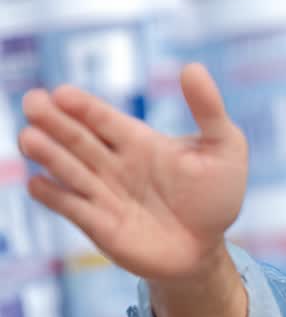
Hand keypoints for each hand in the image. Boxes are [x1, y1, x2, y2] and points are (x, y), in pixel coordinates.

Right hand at [18, 64, 247, 281]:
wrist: (207, 249)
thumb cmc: (217, 196)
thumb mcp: (225, 148)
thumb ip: (208, 110)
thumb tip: (192, 67)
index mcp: (139, 141)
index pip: (104, 118)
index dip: (84, 106)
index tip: (62, 93)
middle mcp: (114, 164)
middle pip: (78, 138)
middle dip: (55, 121)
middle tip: (33, 103)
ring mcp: (103, 194)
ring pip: (69, 169)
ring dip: (49, 154)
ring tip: (29, 138)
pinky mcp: (99, 226)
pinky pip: (71, 207)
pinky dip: (54, 196)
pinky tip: (38, 183)